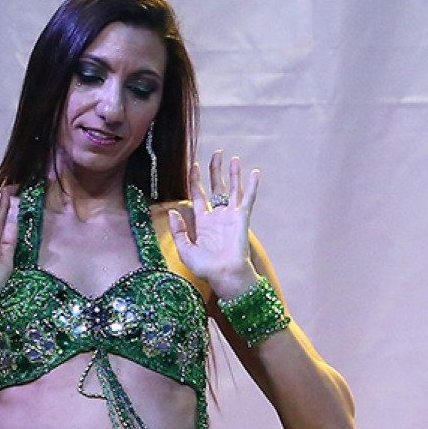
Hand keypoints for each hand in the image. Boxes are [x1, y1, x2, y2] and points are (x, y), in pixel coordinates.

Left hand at [167, 152, 259, 300]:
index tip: (194, 166)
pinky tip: (254, 173)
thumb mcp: (185, 250)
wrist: (224, 275)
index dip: (195, 180)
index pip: (198, 195)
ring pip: (232, 189)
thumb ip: (178, 231)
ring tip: (234, 158)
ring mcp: (231, 216)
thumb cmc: (205, 267)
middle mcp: (217, 216)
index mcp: (203, 222)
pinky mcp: (242, 219)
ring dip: (233, 174)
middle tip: (216, 154)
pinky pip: (247, 199)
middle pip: (216, 187)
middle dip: (215, 170)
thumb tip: (173, 211)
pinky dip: (251, 186)